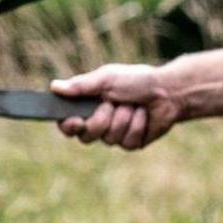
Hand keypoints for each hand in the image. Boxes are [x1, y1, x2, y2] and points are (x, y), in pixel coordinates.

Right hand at [52, 62, 184, 149]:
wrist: (167, 90)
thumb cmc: (135, 81)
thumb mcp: (107, 78)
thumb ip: (82, 85)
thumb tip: (54, 87)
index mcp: (87, 107)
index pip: (67, 124)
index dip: (68, 126)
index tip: (76, 121)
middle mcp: (98, 123)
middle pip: (85, 137)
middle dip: (100, 120)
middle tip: (111, 104)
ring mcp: (114, 135)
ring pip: (108, 139)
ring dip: (123, 118)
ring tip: (132, 105)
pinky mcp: (131, 143)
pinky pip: (127, 141)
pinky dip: (136, 125)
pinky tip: (143, 115)